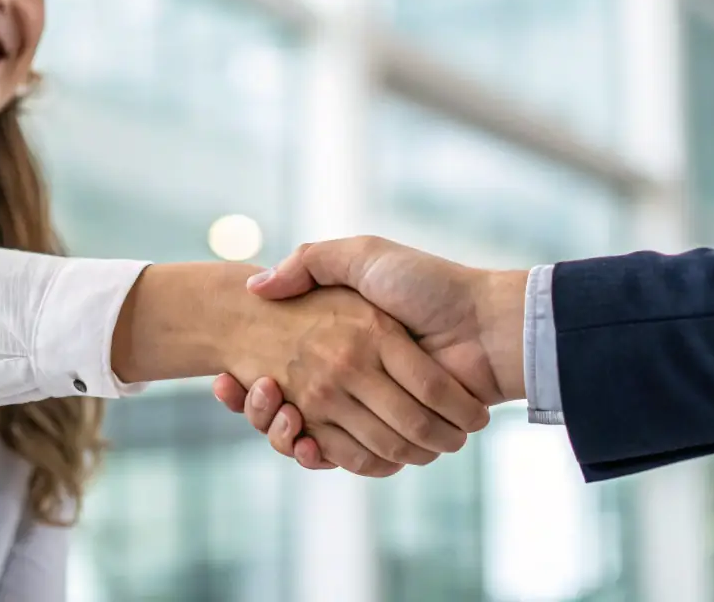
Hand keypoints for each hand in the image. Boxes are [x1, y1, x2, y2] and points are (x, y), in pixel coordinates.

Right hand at [221, 277, 490, 476]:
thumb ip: (311, 261)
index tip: (229, 378)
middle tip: (254, 393)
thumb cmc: (427, 285)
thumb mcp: (363, 257)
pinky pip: (345, 457)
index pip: (278, 366)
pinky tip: (305, 440)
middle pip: (284, 407)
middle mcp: (350, 376)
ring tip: (278, 411)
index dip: (249, 382)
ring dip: (281, 435)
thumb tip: (256, 285)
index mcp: (340, 338)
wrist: (484, 325)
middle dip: (259, 410)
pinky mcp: (390, 437)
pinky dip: (322, 457)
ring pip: (306, 437)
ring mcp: (369, 409)